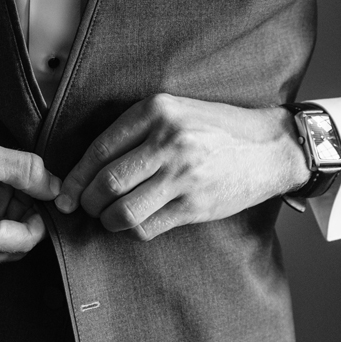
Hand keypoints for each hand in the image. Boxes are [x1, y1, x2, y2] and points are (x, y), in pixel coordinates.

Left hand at [55, 94, 306, 240]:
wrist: (272, 147)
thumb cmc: (220, 130)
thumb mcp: (178, 112)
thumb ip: (137, 131)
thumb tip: (88, 168)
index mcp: (157, 111)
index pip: (98, 150)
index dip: (76, 178)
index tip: (68, 193)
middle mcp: (169, 141)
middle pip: (106, 183)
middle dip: (88, 203)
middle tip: (88, 208)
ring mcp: (184, 175)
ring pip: (122, 211)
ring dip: (109, 221)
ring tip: (112, 217)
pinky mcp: (196, 204)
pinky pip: (147, 227)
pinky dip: (135, 230)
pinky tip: (140, 222)